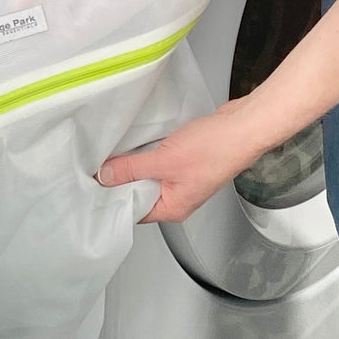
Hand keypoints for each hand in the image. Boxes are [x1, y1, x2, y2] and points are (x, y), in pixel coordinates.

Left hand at [97, 100, 261, 223]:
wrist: (244, 126)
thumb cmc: (216, 149)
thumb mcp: (163, 160)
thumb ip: (131, 169)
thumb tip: (105, 177)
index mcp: (173, 208)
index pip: (134, 211)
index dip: (114, 199)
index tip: (94, 186)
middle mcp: (179, 198)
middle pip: (140, 193)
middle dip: (122, 180)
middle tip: (100, 167)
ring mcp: (184, 180)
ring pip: (150, 176)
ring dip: (136, 165)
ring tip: (117, 154)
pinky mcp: (187, 161)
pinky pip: (160, 162)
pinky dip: (149, 154)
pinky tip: (139, 143)